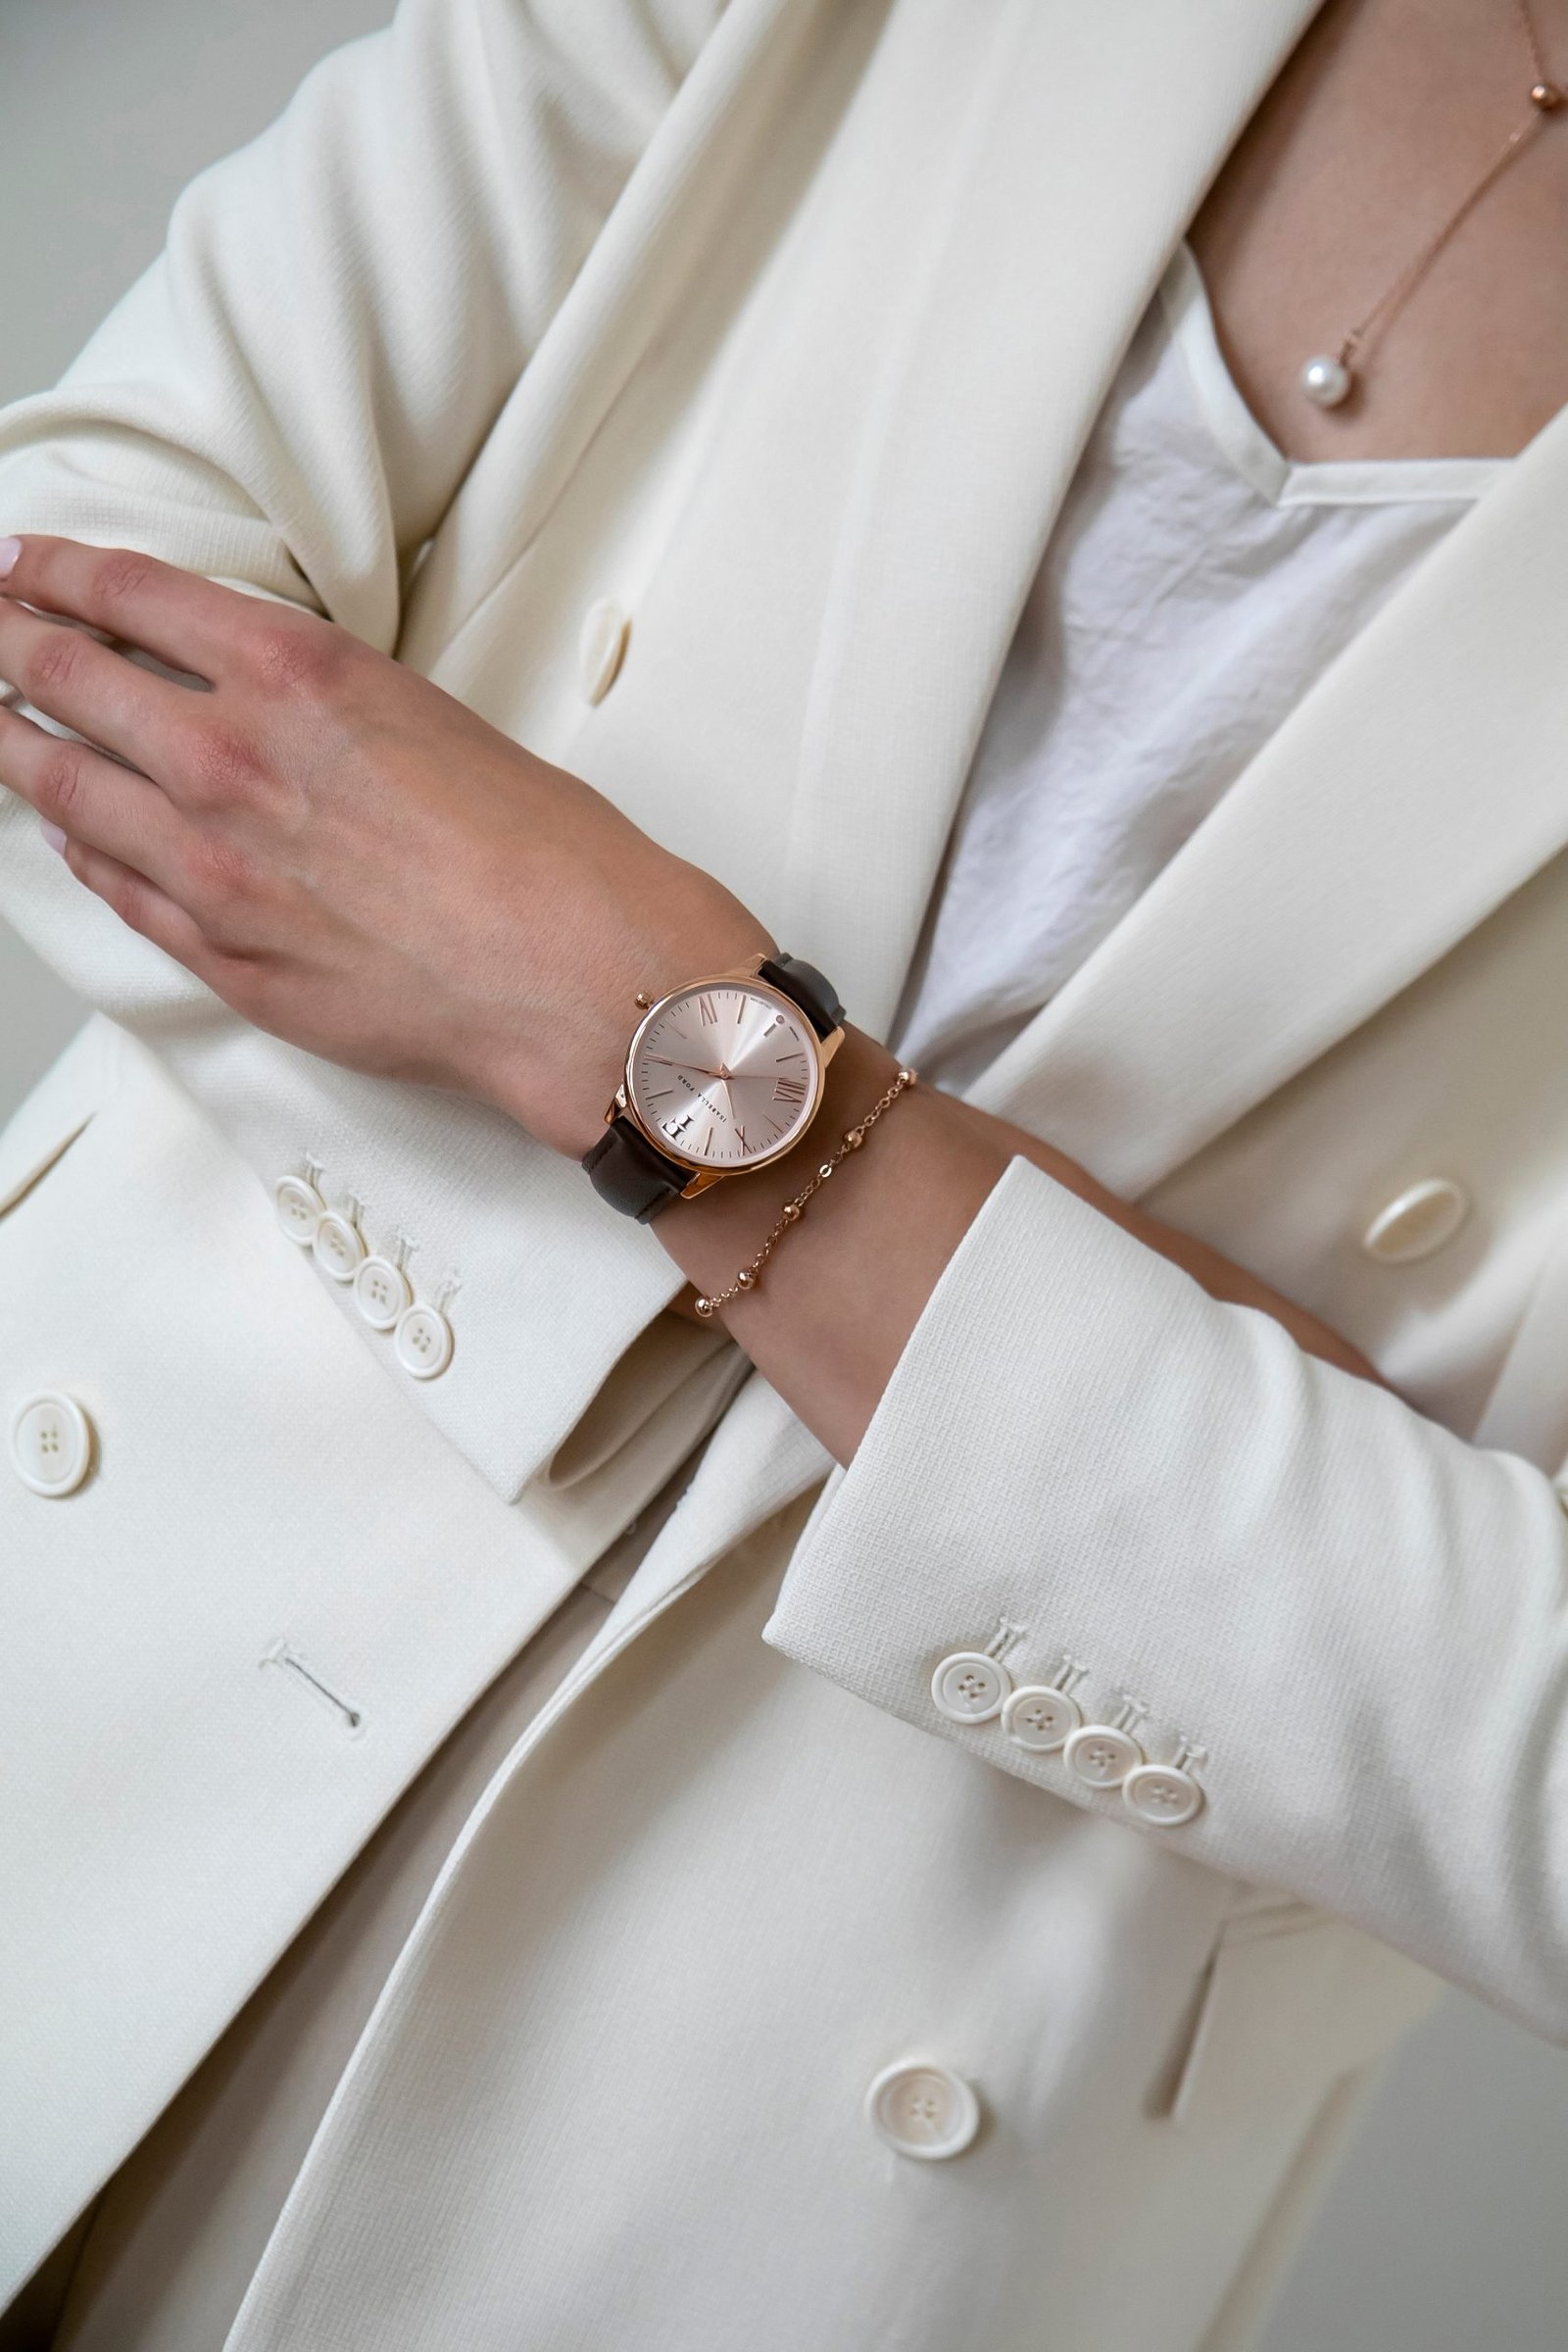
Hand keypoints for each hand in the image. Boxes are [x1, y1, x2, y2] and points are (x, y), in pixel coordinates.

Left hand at [0, 536, 770, 1155]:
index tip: (18, 566)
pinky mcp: (221, 956)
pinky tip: (65, 835)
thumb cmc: (541, 854)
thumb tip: (264, 707)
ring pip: (61, 790)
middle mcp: (230, 760)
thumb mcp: (429, 716)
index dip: (52, 572)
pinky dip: (80, 852)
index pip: (126, 595)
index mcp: (294, 675)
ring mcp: (212, 866)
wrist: (571, 975)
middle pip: (65, 679)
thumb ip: (323, 705)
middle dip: (4, 646)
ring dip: (12, 747)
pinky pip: (116, 889)